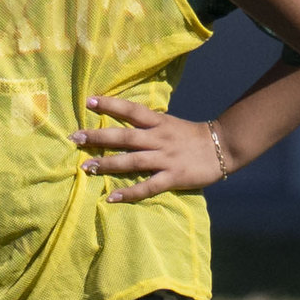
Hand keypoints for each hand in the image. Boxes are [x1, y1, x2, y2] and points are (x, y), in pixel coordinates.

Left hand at [78, 95, 226, 200]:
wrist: (224, 147)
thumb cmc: (194, 136)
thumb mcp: (171, 123)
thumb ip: (151, 125)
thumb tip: (125, 122)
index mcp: (160, 123)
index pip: (132, 111)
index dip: (111, 105)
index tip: (89, 101)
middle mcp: (160, 139)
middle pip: (124, 137)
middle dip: (98, 137)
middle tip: (75, 138)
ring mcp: (166, 159)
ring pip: (132, 161)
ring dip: (107, 165)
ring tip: (86, 168)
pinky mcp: (173, 177)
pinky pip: (148, 186)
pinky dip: (130, 193)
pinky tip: (112, 198)